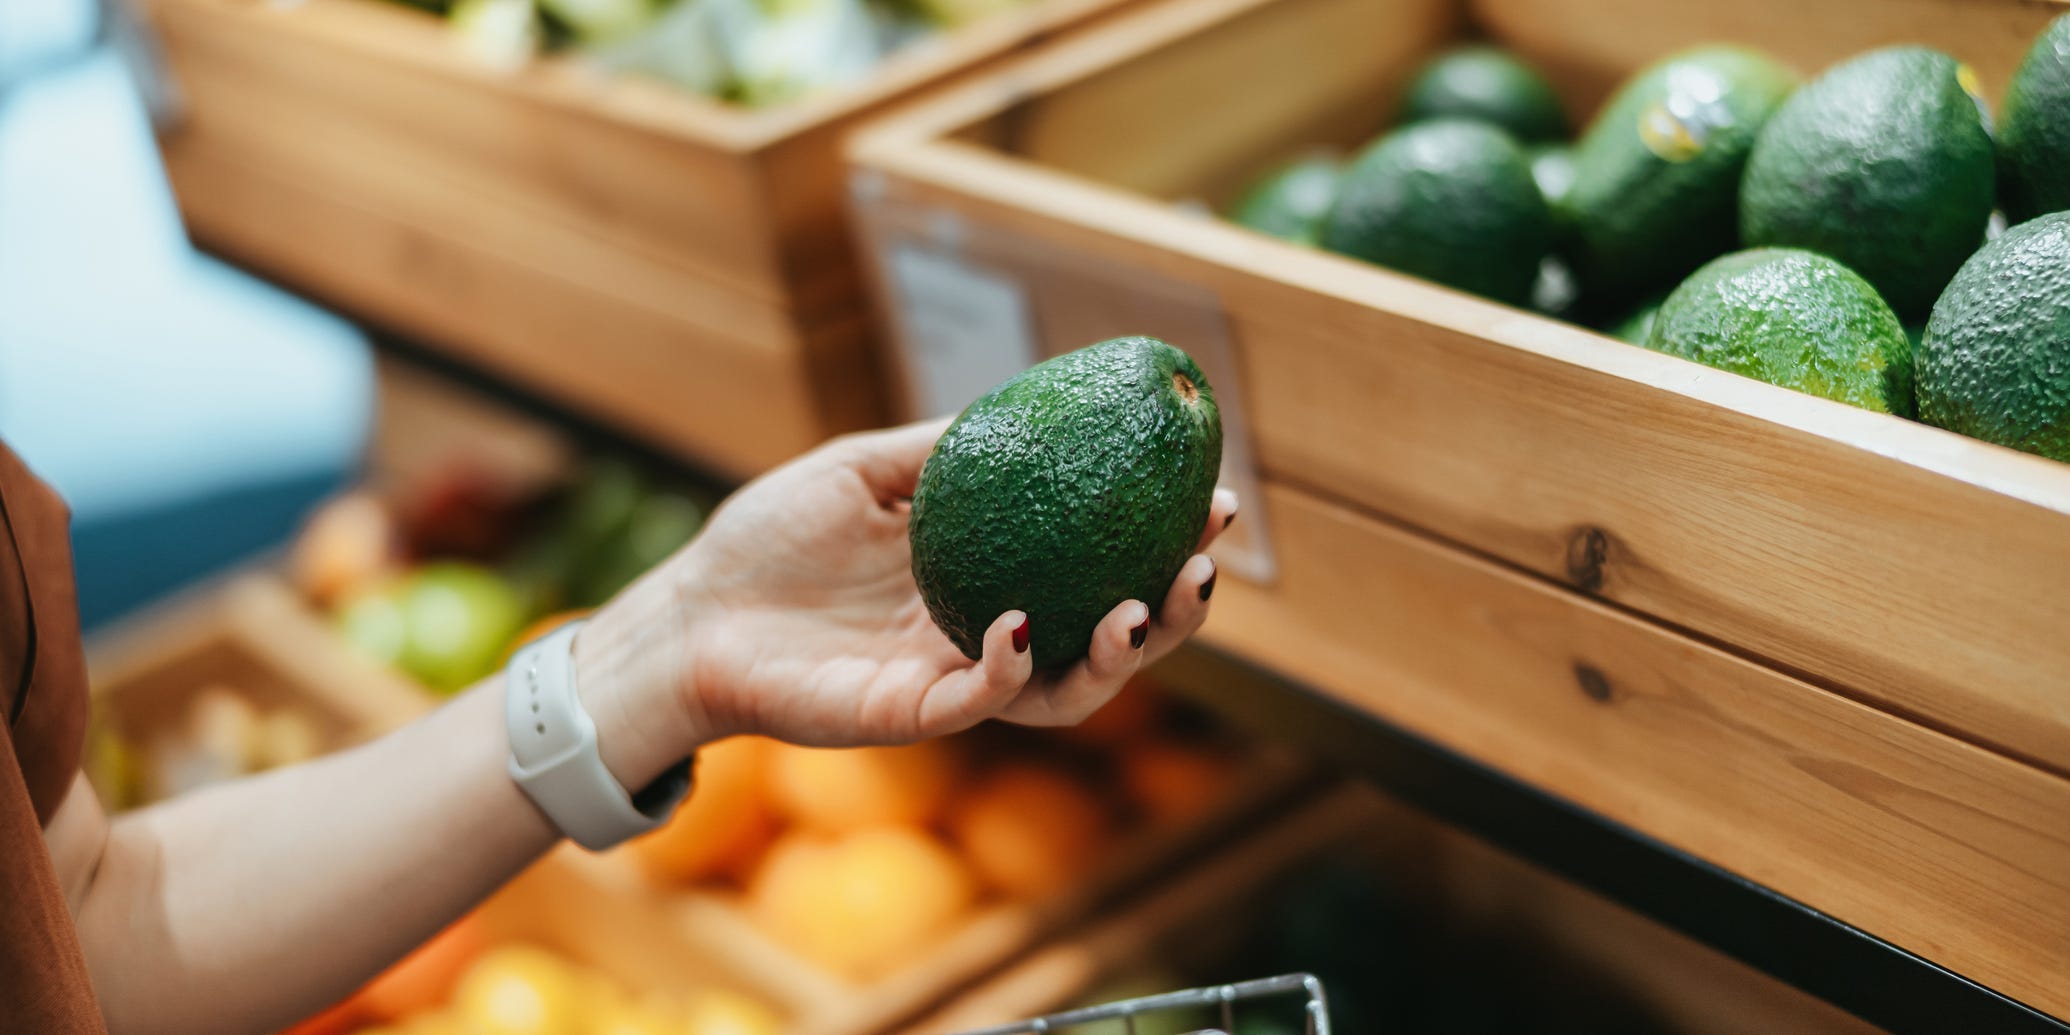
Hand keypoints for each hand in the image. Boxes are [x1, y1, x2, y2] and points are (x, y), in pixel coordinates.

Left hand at [572, 419, 1236, 786]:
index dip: (1161, 540)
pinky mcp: (905, 715)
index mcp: (990, 578)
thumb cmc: (768, 541)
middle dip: (1172, 611)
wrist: (688, 613)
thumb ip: (941, 451)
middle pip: (1110, 640)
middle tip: (1199, 561)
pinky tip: (1016, 623)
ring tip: (1140, 606)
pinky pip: (976, 702)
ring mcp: (951, 681)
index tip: (1209, 497)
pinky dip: (1008, 670)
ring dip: (1117, 656)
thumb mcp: (862, 470)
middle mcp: (987, 637)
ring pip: (1067, 690)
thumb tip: (1024, 409)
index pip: (1099, 568)